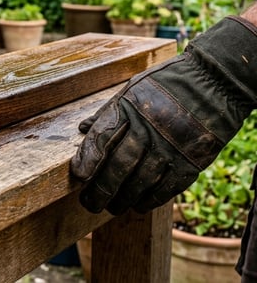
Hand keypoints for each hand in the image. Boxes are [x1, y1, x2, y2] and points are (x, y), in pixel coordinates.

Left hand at [70, 16, 256, 213]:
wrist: (213, 83)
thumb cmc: (165, 85)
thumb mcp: (131, 89)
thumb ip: (108, 112)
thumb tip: (82, 129)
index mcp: (128, 109)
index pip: (100, 139)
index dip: (87, 160)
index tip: (78, 175)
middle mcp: (147, 129)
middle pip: (118, 166)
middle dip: (101, 189)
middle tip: (89, 203)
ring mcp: (170, 147)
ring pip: (140, 182)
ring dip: (123, 198)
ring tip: (112, 207)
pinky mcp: (191, 160)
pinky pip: (167, 187)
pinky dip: (151, 199)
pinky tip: (139, 205)